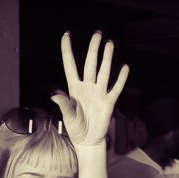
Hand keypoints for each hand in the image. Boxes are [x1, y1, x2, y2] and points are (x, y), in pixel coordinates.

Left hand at [51, 31, 128, 146]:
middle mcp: (87, 87)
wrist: (88, 141)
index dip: (67, 50)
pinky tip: (124, 67)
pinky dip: (120, 79)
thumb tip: (54, 96)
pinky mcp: (108, 102)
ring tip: (110, 44)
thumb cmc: (76, 129)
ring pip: (104, 72)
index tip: (67, 35)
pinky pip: (116, 88)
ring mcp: (99, 93)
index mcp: (74, 88)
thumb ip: (64, 105)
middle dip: (93, 49)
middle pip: (90, 64)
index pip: (70, 65)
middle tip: (97, 34)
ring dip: (107, 58)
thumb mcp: (68, 117)